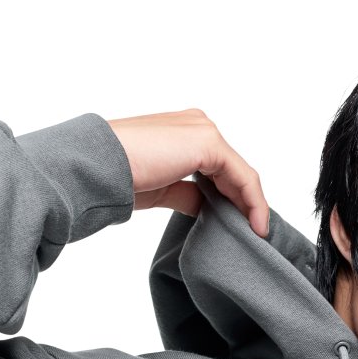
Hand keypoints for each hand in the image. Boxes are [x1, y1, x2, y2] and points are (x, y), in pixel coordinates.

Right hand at [106, 108, 269, 234]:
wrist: (100, 166)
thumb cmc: (118, 175)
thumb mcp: (162, 188)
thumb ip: (187, 193)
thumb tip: (205, 207)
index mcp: (183, 132)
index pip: (219, 167)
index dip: (234, 198)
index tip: (243, 227)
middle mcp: (196, 125)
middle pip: (233, 170)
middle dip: (245, 203)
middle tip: (253, 233)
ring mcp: (203, 130)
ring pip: (241, 173)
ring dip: (252, 205)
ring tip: (256, 233)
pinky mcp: (208, 142)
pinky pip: (243, 177)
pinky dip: (253, 202)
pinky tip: (256, 225)